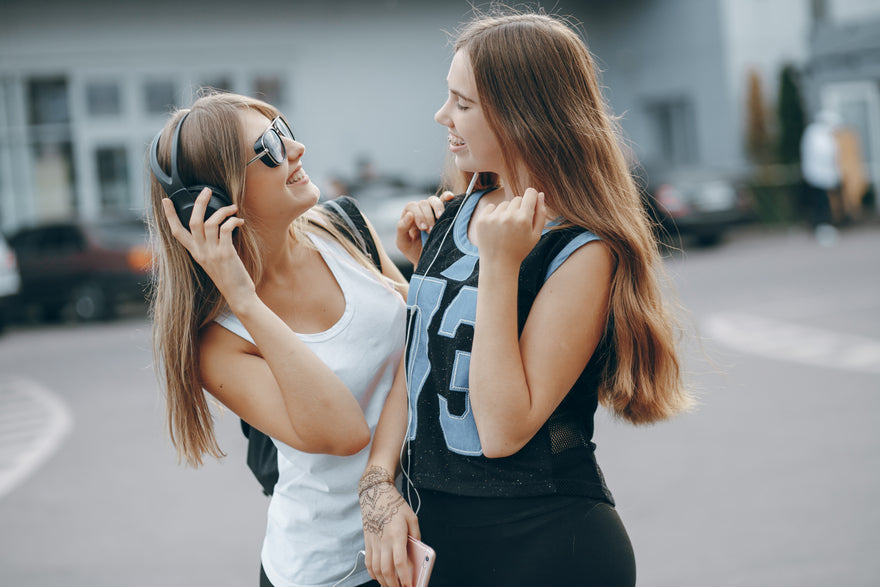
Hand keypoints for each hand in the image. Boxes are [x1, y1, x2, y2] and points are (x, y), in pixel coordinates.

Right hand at [161, 188, 251, 307]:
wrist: (239, 295)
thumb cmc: (229, 278)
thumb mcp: (213, 262)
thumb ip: (210, 247)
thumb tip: (216, 228)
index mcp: (195, 254)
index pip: (176, 233)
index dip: (170, 216)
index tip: (166, 200)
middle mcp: (201, 252)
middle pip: (193, 221)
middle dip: (199, 202)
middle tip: (206, 190)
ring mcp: (212, 253)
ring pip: (210, 222)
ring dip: (222, 211)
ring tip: (233, 208)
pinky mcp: (226, 254)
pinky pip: (226, 229)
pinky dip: (233, 221)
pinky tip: (240, 221)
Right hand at [359, 466, 420, 586]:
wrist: (375, 495)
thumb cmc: (395, 505)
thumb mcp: (412, 518)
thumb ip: (416, 536)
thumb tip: (417, 553)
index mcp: (397, 534)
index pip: (400, 562)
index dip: (405, 577)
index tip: (410, 586)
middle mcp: (383, 540)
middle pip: (387, 570)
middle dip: (394, 585)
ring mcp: (373, 542)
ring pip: (376, 570)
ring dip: (384, 582)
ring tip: (392, 586)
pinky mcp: (367, 542)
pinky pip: (368, 563)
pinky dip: (373, 574)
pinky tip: (380, 578)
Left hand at [396, 192, 453, 265]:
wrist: (429, 260)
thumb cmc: (413, 251)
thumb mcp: (403, 243)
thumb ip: (402, 229)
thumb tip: (409, 214)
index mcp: (408, 215)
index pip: (411, 207)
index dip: (418, 215)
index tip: (423, 228)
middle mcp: (419, 210)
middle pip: (423, 203)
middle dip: (427, 216)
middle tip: (431, 229)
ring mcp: (432, 210)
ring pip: (433, 200)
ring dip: (437, 207)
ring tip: (440, 217)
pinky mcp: (443, 212)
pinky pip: (445, 199)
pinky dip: (447, 196)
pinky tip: (450, 197)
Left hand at [474, 187, 546, 266]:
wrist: (498, 264)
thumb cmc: (520, 250)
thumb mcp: (536, 235)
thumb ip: (541, 214)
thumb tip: (540, 194)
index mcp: (524, 219)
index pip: (530, 194)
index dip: (532, 197)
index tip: (530, 203)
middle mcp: (508, 216)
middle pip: (517, 199)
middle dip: (519, 209)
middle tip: (517, 226)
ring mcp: (493, 217)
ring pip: (504, 204)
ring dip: (506, 212)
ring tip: (506, 229)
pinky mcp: (482, 220)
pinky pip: (491, 207)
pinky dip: (494, 214)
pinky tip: (496, 228)